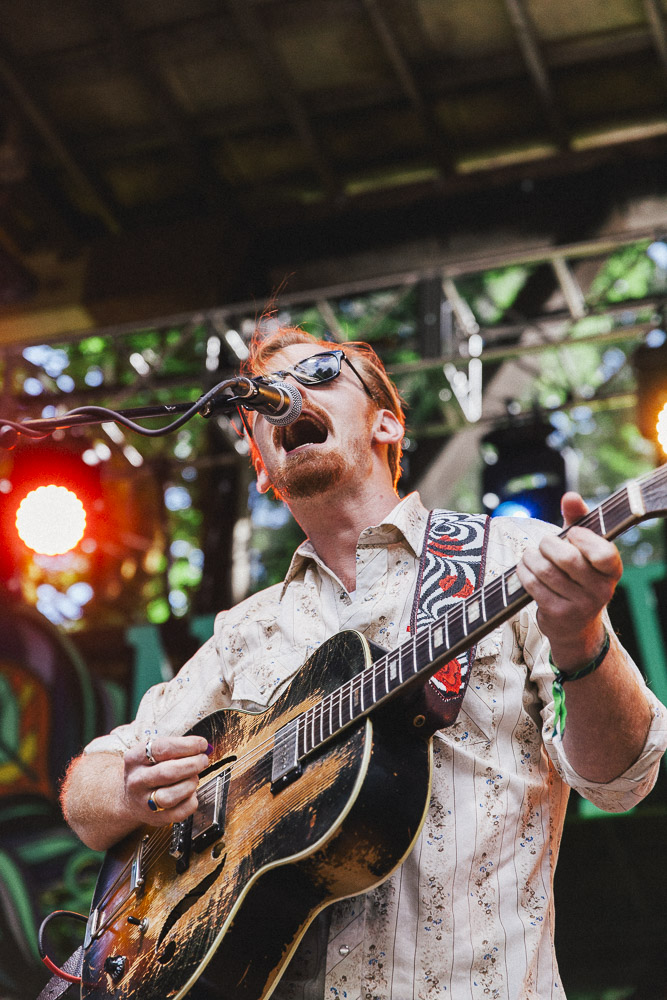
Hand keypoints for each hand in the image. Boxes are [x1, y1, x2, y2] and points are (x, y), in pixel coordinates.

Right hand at [123, 736, 210, 826]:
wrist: (131, 799)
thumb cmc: (148, 771)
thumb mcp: (151, 754)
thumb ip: (174, 748)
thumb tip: (200, 746)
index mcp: (135, 759)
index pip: (162, 748)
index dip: (187, 745)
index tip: (201, 744)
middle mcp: (137, 781)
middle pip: (168, 772)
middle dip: (192, 764)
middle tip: (202, 760)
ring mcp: (144, 802)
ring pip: (171, 795)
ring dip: (190, 783)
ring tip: (194, 777)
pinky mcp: (156, 818)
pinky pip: (180, 812)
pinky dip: (191, 800)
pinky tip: (190, 793)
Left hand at [515, 491, 622, 672]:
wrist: (575, 625)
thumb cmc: (577, 575)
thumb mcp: (582, 548)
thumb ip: (578, 520)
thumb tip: (570, 496)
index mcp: (612, 570)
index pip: (604, 553)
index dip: (583, 538)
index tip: (571, 534)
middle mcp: (601, 590)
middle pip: (568, 559)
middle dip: (548, 544)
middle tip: (544, 543)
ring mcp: (580, 605)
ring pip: (546, 571)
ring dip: (531, 557)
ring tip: (530, 555)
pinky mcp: (558, 614)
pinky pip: (533, 585)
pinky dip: (523, 571)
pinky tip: (524, 568)